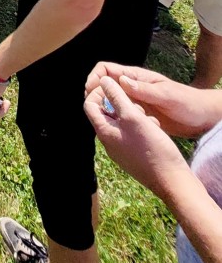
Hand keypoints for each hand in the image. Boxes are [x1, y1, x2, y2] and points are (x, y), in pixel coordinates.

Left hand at [84, 76, 187, 198]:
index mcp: (104, 132)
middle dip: (121, 103)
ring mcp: (121, 150)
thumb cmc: (152, 147)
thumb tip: (103, 81)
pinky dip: (141, 126)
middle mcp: (109, 142)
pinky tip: (155, 128)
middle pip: (106, 113)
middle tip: (137, 105)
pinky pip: (132, 134)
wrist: (172, 180)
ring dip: (134, 114)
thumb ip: (117, 97)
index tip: (116, 86)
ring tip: (148, 118)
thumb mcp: (133, 116)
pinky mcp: (133, 156)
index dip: (100, 92)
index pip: (90, 105)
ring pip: (122, 122)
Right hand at [86, 62, 221, 137]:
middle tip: (101, 113)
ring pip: (110, 103)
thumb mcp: (166, 95)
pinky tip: (125, 130)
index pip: (105, 69)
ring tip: (115, 122)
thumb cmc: (187, 102)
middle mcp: (131, 88)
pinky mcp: (137, 115)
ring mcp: (134, 101)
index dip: (94, 78)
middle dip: (98, 98)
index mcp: (135, 77)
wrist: (201, 117)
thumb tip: (121, 81)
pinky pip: (120, 116)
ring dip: (108, 111)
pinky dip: (118, 121)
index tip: (91, 93)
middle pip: (103, 87)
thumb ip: (144, 89)